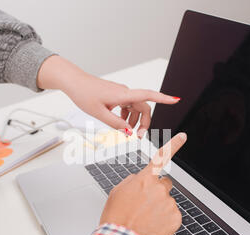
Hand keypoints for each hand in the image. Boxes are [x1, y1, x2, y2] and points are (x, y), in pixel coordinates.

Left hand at [37, 55, 179, 137]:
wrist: (74, 82)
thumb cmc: (84, 94)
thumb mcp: (99, 114)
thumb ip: (115, 123)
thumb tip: (128, 131)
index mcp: (123, 95)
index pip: (148, 95)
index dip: (163, 98)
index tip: (175, 100)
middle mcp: (124, 92)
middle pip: (143, 107)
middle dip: (144, 122)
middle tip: (138, 137)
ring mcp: (120, 93)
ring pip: (135, 107)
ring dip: (134, 120)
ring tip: (125, 131)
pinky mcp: (116, 94)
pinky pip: (127, 106)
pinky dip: (126, 116)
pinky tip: (119, 122)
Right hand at [99, 133, 186, 234]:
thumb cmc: (116, 219)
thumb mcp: (117, 193)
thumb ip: (131, 181)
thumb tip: (139, 180)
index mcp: (144, 180)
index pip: (160, 158)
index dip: (174, 145)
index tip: (184, 136)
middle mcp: (159, 189)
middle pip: (164, 184)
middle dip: (157, 192)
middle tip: (145, 206)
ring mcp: (169, 203)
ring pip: (167, 202)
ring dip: (160, 208)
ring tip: (145, 220)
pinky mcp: (176, 218)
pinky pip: (172, 215)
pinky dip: (165, 220)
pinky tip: (153, 227)